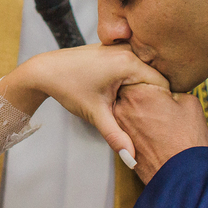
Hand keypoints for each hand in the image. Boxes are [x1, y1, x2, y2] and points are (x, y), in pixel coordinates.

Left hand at [0, 44, 168, 157]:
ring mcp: (121, 47)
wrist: (46, 71)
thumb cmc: (68, 88)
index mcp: (128, 62)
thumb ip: (116, 136)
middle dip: (150, 96)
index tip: (154, 117)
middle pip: (155, 77)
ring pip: (144, 71)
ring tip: (129, 104)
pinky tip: (120, 93)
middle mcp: (128, 50)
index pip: (162, 84)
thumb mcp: (95, 114)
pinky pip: (133, 65)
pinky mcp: (114, 48)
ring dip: (140, 88)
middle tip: (142, 114)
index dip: (161, 103)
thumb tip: (132, 160)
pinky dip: (132, 79)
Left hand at [113, 83, 207, 182]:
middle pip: (131, 90)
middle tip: (160, 106)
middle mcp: (122, 105)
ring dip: (139, 111)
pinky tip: (154, 134)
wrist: (180, 176)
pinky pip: (127, 125)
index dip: (157, 84)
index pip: (144, 75)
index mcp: (138, 90)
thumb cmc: (187, 139)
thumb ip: (173, 91)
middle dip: (144, 96)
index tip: (165, 93)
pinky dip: (137, 127)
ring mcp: (118, 124)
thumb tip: (166, 94)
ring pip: (127, 108)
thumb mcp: (189, 102)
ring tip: (158, 121)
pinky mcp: (119, 141)